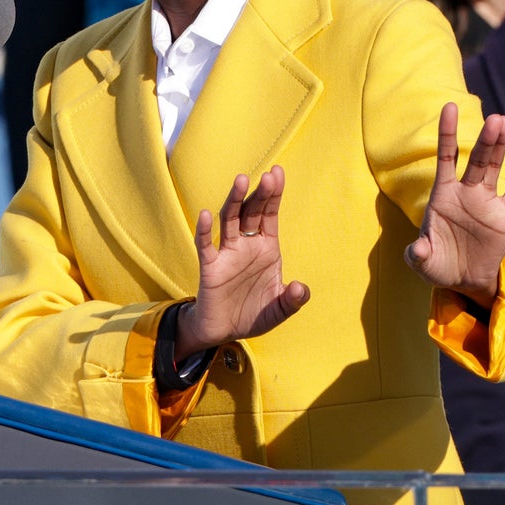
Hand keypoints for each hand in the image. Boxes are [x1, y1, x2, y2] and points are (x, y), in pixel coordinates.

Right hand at [176, 165, 309, 358]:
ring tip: (241, 180)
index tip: (277, 173)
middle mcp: (246, 245)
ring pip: (229, 220)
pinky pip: (205, 245)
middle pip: (252, 212)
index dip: (274, 195)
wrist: (224, 331)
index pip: (270, 215)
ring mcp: (227, 253)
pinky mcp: (210, 267)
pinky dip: (204, 230)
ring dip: (234, 200)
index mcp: (266, 249)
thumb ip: (293, 300)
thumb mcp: (279, 311)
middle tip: (268, 176)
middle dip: (260, 194)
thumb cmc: (253, 314)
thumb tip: (300, 287)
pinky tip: (206, 215)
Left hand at [404, 102, 504, 307]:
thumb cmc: (438, 264)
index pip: (445, 156)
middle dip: (485, 140)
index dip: (447, 133)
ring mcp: (486, 201)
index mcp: (442, 194)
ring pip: (495, 168)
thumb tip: (417, 250)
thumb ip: (418, 254)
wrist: (463, 279)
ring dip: (501, 147)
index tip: (449, 107)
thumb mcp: (423, 262)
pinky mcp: (504, 215)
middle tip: (496, 119)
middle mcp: (465, 191)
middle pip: (476, 160)